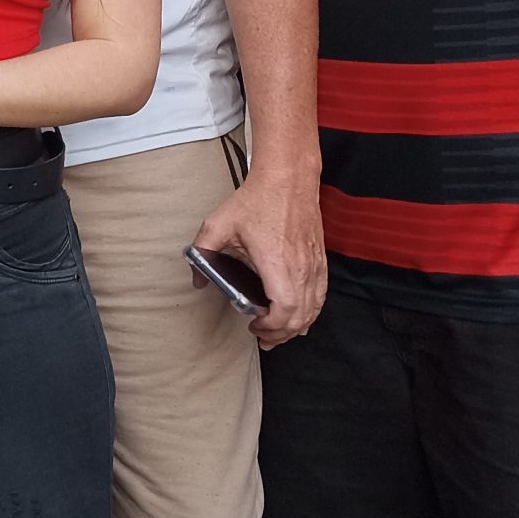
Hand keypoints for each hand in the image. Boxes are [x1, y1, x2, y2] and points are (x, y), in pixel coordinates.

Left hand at [195, 164, 325, 348]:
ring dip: (297, 326)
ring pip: (314, 309)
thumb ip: (202, 252)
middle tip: (262, 337)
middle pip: (301, 317)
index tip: (254, 327)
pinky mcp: (320, 260)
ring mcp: (314, 265)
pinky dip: (310, 311)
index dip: (272, 327)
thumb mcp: (219, 224)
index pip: (284, 310)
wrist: (288, 180)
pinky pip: (321, 295)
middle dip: (281, 334)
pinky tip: (298, 315)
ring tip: (277, 332)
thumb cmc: (257, 200)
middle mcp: (301, 268)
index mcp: (277, 263)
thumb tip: (197, 278)